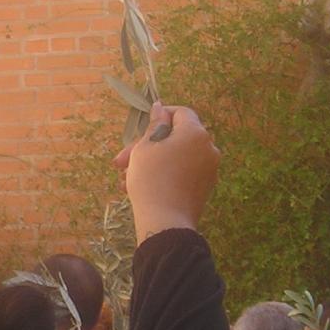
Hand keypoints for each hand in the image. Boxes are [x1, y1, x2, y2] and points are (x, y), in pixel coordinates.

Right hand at [113, 103, 219, 242]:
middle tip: (120, 162)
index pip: (180, 113)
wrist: (166, 221)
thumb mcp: (145, 148)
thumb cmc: (151, 178)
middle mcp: (208, 148)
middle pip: (176, 137)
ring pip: (176, 156)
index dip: (160, 116)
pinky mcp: (205, 186)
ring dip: (151, 162)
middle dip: (147, 146)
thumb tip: (160, 108)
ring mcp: (209, 168)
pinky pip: (182, 171)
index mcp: (195, 133)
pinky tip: (140, 186)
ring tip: (125, 178)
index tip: (141, 128)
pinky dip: (164, 173)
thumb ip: (155, 125)